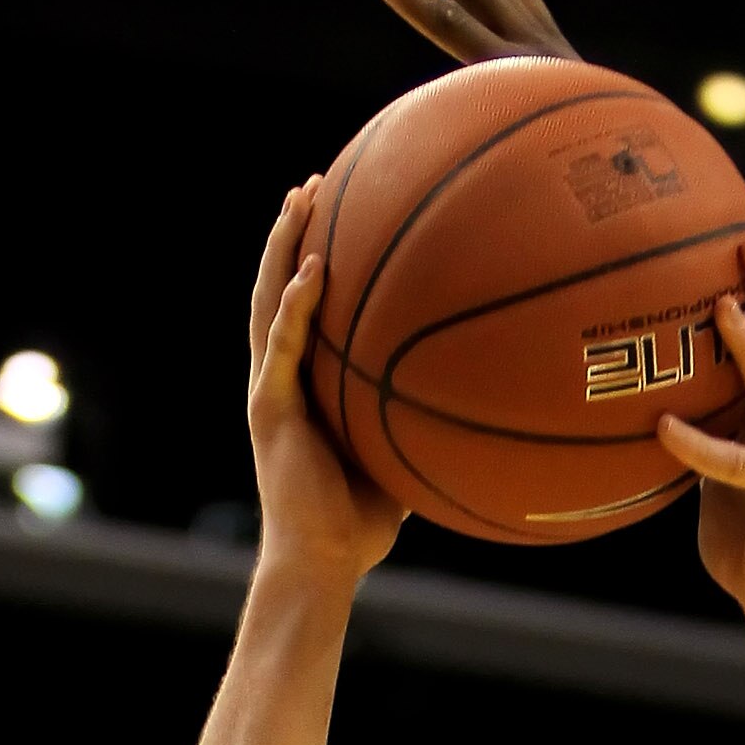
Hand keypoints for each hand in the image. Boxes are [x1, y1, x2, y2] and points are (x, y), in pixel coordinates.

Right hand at [247, 183, 403, 586]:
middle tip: (311, 183)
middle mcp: (280, 378)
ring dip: (283, 248)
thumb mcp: (400, 458)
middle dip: (291, 233)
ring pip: (269, 302)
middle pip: (278, 288)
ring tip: (300, 198)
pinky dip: (296, 308)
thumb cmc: (361, 523)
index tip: (334, 214)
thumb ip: (420, 423)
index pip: (302, 309)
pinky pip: (282, 348)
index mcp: (304, 385)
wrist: (324, 562)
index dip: (310, 260)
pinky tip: (314, 272)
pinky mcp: (269, 410)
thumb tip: (475, 405)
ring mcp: (270, 391)